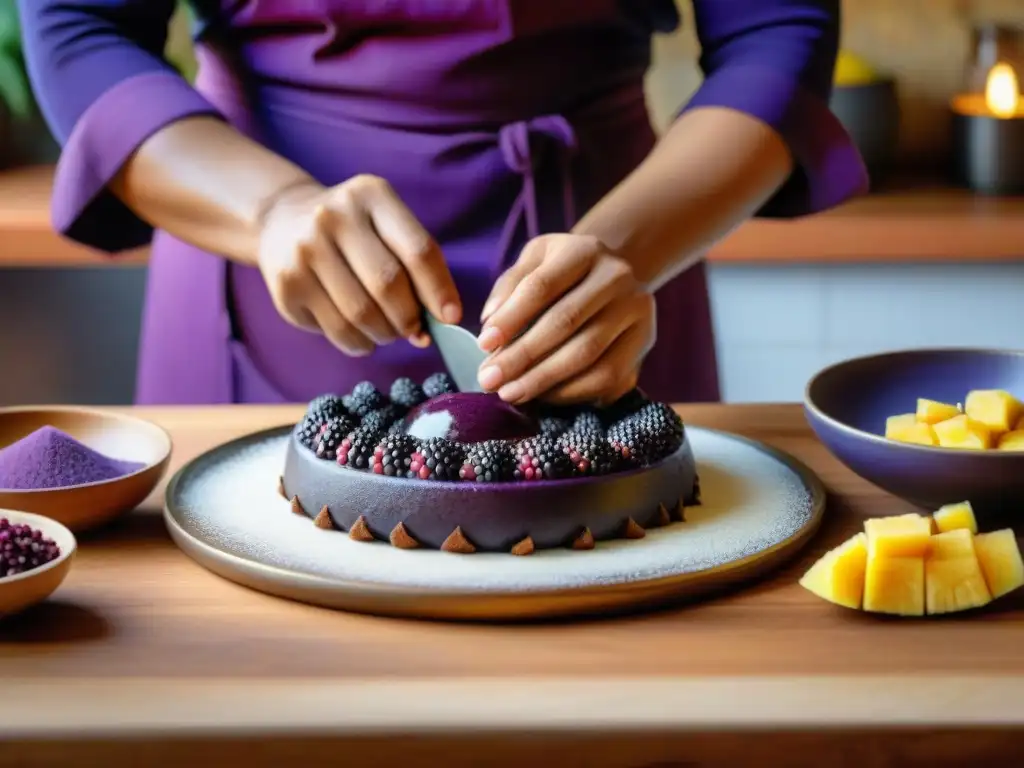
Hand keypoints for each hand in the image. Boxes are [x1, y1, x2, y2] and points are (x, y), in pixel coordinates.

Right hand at [256, 175, 460, 355]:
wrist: (282, 219)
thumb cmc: (352, 229)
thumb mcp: (385, 223)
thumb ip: (414, 263)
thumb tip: (441, 320)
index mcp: (371, 196)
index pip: (417, 250)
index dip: (439, 290)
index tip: (451, 317)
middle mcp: (333, 217)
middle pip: (388, 285)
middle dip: (409, 318)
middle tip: (414, 329)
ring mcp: (305, 250)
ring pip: (361, 314)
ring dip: (385, 334)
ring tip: (388, 331)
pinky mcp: (287, 285)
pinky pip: (336, 330)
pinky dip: (359, 343)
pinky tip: (362, 336)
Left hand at [476, 234, 655, 405]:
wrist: (612, 280)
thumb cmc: (562, 274)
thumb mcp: (533, 262)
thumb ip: (509, 287)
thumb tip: (490, 323)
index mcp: (585, 250)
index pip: (542, 286)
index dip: (511, 318)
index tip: (484, 344)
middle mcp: (618, 277)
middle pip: (565, 322)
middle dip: (522, 356)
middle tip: (489, 379)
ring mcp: (636, 311)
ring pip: (587, 354)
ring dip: (543, 380)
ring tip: (510, 393)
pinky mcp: (644, 343)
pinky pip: (607, 377)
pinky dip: (570, 392)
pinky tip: (542, 396)